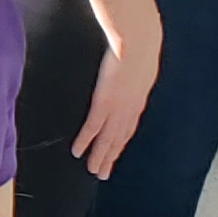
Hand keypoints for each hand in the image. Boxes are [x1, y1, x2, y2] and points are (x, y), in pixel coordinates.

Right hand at [72, 28, 158, 177]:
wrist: (138, 42)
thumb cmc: (139, 46)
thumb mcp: (140, 62)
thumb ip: (133, 71)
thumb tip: (129, 70)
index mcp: (137, 100)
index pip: (127, 128)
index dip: (120, 144)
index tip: (114, 155)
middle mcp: (129, 110)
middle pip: (118, 140)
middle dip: (110, 158)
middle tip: (102, 174)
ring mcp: (116, 109)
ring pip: (107, 140)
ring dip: (99, 157)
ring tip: (92, 170)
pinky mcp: (104, 103)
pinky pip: (92, 128)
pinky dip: (85, 142)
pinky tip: (77, 152)